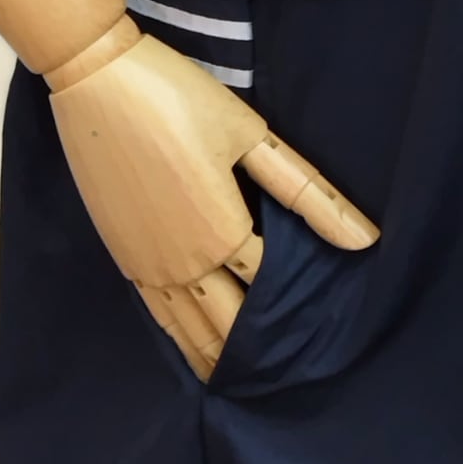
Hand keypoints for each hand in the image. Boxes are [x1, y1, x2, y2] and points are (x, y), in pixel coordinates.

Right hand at [45, 29, 378, 380]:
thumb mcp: (250, 135)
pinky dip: (179, 336)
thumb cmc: (179, 98)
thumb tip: (366, 239)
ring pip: (191, 328)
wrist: (97, 80)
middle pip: (234, 321)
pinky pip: (157, 313)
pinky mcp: (122, 254)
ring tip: (247, 383)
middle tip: (294, 378)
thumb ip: (307, 191)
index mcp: (225, 233)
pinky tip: (191, 347)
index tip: (330, 329)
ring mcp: (148, 264)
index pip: (275, 285)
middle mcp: (186, 262)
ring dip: (219, 354)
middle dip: (263, 347)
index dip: (304, 303)